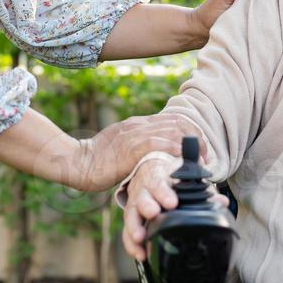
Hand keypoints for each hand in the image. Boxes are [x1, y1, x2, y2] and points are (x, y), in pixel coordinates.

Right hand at [71, 113, 199, 192]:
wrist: (76, 162)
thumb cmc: (97, 160)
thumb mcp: (120, 147)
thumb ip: (137, 146)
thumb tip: (154, 155)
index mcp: (137, 123)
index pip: (172, 119)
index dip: (191, 132)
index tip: (199, 149)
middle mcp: (139, 125)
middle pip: (178, 122)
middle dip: (196, 138)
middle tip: (205, 157)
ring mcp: (135, 134)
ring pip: (173, 131)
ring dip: (191, 146)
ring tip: (200, 163)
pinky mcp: (131, 148)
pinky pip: (160, 144)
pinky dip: (176, 151)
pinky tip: (184, 161)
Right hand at [121, 156, 228, 261]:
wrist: (150, 170)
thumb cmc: (170, 178)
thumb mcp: (184, 179)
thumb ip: (203, 190)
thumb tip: (222, 202)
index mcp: (157, 178)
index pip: (159, 183)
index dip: (164, 193)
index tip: (172, 203)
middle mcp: (143, 190)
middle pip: (142, 198)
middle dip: (147, 206)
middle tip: (154, 214)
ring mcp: (135, 204)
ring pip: (131, 215)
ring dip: (135, 227)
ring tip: (140, 238)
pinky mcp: (131, 217)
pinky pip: (127, 231)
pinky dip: (131, 244)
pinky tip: (140, 254)